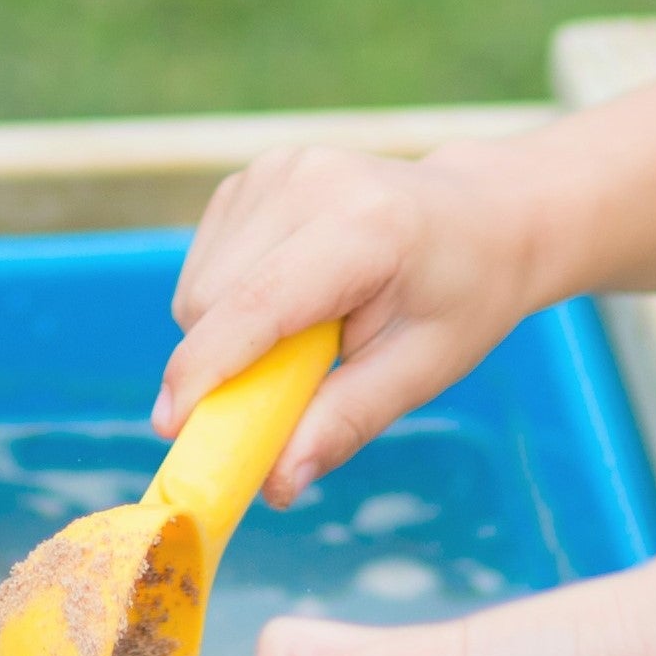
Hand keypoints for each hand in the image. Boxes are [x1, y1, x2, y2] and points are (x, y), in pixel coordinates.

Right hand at [154, 144, 550, 507]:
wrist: (483, 216)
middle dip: (222, 364)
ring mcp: (276, 169)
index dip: (205, 370)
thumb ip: (345, 423)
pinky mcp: (253, 175)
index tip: (172, 428)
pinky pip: (204, 264)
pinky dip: (227, 301)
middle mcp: (309, 181)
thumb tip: (276, 487)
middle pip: (211, 300)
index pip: (257, 304)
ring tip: (301, 333)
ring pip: (197, 285)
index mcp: (366, 226)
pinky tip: (288, 296)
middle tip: (284, 390)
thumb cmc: (460, 298)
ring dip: (223, 334)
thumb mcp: (421, 371)